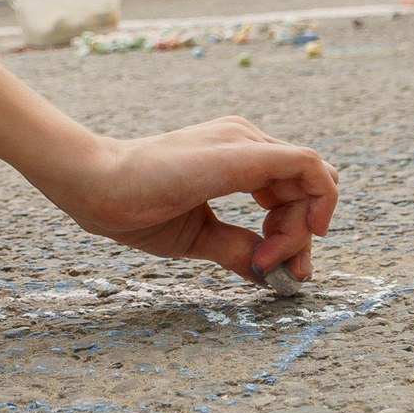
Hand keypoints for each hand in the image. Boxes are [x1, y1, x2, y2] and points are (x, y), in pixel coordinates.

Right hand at [52, 118, 339, 282]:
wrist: (96, 187)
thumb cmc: (134, 207)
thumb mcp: (200, 235)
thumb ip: (236, 246)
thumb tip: (269, 273)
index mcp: (237, 154)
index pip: (294, 187)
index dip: (294, 231)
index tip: (270, 268)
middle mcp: (245, 139)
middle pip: (310, 184)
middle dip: (303, 234)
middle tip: (272, 268)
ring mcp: (246, 141)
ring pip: (315, 178)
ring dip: (302, 229)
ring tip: (264, 258)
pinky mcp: (245, 152)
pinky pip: (310, 168)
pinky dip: (316, 205)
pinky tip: (288, 237)